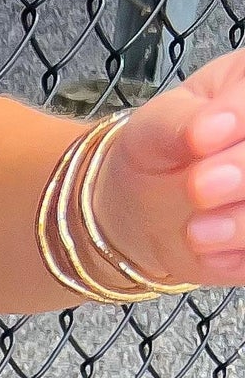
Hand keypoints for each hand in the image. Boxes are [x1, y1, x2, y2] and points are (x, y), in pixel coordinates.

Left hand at [95, 53, 244, 286]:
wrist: (142, 202)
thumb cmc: (160, 149)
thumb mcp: (158, 125)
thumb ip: (186, 123)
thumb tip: (216, 126)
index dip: (242, 118)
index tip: (202, 137)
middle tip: (199, 187)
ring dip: (244, 224)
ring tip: (196, 232)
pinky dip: (239, 258)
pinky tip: (206, 252)